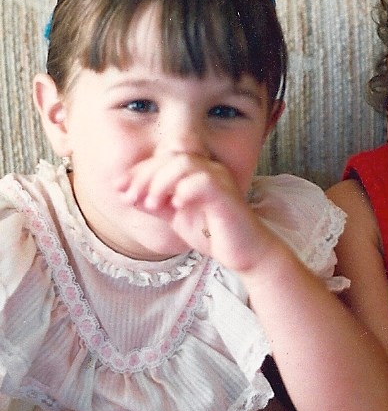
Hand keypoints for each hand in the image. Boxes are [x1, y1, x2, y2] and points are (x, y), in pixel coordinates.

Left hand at [117, 152, 277, 270]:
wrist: (244, 253)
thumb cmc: (213, 233)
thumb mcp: (175, 217)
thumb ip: (156, 203)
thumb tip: (129, 194)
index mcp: (196, 172)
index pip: (162, 160)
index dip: (138, 171)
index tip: (120, 188)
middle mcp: (209, 170)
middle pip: (171, 157)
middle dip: (145, 176)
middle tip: (130, 198)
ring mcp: (220, 181)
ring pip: (185, 164)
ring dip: (161, 182)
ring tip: (151, 203)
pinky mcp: (228, 196)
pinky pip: (204, 182)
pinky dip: (185, 190)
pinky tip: (175, 206)